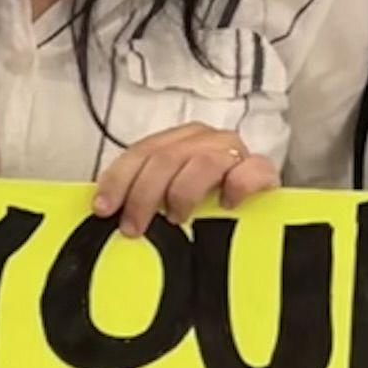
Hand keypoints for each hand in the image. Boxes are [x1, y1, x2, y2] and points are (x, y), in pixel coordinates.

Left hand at [90, 125, 275, 240]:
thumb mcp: (168, 200)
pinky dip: (236, 185)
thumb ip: (143, 199)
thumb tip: (107, 217)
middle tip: (135, 227)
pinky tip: (226, 205)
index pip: (141, 152)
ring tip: (176, 219)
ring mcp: (235, 153)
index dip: (118, 179)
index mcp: (177, 142)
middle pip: (166, 156)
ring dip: (182, 192)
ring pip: (203, 160)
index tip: (104, 208)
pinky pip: (250, 170)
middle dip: (144, 193)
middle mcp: (204, 141)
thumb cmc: (207, 209)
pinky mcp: (263, 171)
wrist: (260, 214)